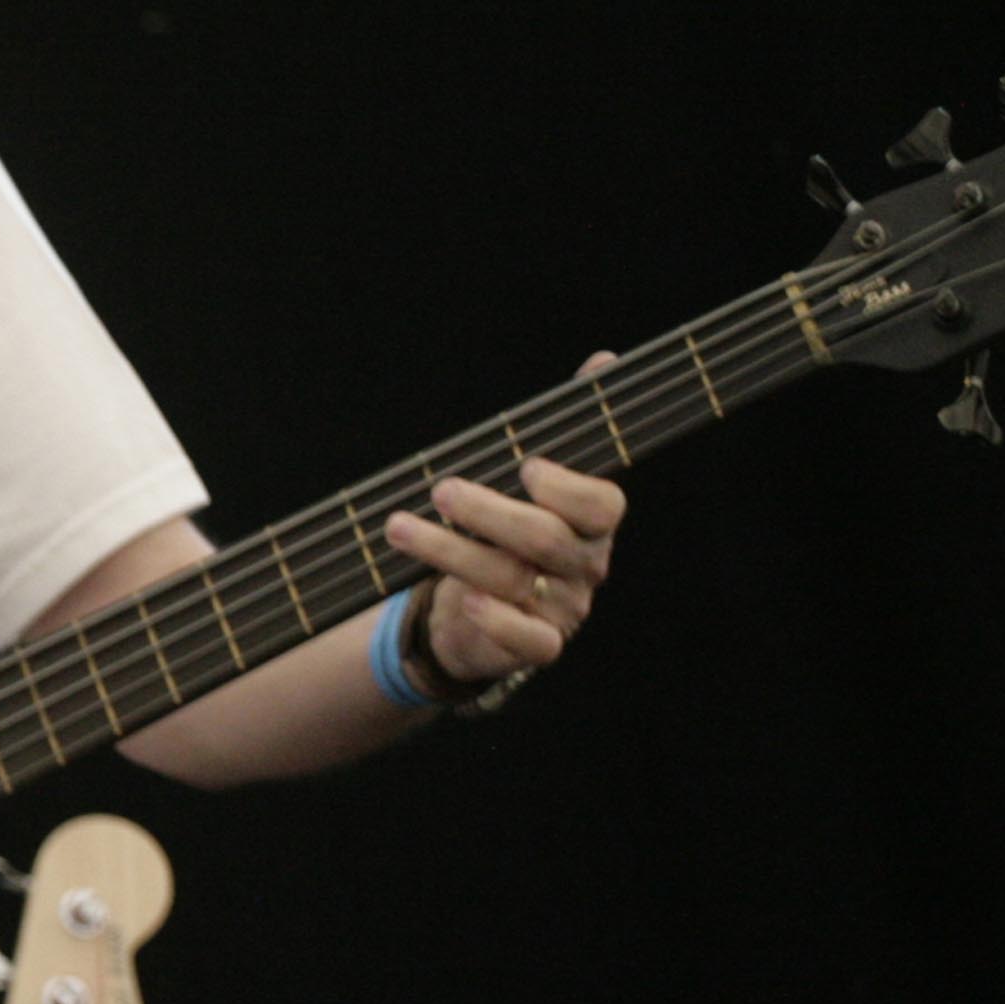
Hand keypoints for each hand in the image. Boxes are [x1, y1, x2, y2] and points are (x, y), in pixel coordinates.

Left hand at [384, 357, 627, 688]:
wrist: (474, 607)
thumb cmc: (502, 528)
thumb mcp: (526, 478)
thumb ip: (562, 427)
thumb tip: (606, 359)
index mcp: (589, 520)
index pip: (603, 504)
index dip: (568, 487)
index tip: (525, 466)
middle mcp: (584, 564)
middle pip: (548, 539)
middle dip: (489, 512)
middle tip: (440, 490)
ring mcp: (565, 607)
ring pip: (516, 580)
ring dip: (450, 550)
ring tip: (398, 526)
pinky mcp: (541, 644)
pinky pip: (533, 642)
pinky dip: (499, 621)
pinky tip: (465, 601)